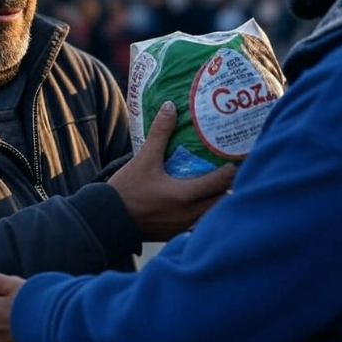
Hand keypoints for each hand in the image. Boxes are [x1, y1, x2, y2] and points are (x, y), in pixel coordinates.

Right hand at [109, 101, 235, 240]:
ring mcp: (183, 226)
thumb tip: (170, 107)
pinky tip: (197, 202)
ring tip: (215, 184)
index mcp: (185, 195)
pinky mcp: (175, 233)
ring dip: (216, 199)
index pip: (221, 182)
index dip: (232, 170)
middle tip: (229, 170)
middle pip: (222, 200)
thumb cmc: (126, 190)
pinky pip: (198, 222)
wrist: (107, 220)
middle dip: (228, 186)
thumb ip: (160, 133)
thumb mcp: (143, 159)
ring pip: (211, 213)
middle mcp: (189, 214)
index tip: (234, 158)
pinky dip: (203, 211)